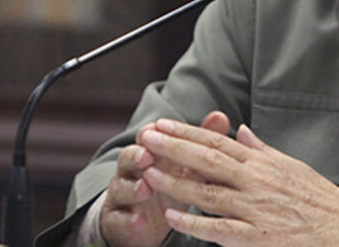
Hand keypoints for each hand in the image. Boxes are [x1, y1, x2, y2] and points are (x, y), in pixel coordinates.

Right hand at [99, 111, 230, 246]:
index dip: (152, 132)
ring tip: (145, 190)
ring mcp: (122, 196)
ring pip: (120, 188)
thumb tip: (219, 116)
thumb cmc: (167, 187)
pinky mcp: (118, 221)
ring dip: (132, 188)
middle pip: (128, 157)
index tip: (159, 128)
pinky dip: (128, 220)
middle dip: (137, 155)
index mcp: (148, 154)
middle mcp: (131, 171)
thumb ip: (199, 144)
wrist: (143, 221)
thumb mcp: (184, 167)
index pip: (146, 137)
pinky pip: (119, 218)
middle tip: (147, 156)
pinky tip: (139, 221)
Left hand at [138, 118, 338, 246]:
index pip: (217, 142)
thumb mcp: (291, 166)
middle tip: (146, 137)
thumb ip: (261, 149)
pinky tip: (173, 215)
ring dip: (176, 182)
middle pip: (207, 160)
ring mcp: (255, 209)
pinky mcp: (258, 237)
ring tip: (150, 171)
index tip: (163, 125)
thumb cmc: (320, 199)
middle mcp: (256, 182)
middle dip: (173, 148)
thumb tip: (240, 131)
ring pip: (207, 193)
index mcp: (262, 163)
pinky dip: (195, 222)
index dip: (187, 132)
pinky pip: (220, 229)